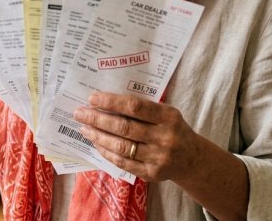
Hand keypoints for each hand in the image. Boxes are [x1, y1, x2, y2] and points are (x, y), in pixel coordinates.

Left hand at [73, 92, 201, 182]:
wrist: (192, 159)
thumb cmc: (172, 129)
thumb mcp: (166, 114)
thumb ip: (142, 108)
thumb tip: (105, 100)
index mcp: (168, 117)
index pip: (134, 106)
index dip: (111, 102)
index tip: (92, 98)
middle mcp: (165, 137)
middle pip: (124, 127)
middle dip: (97, 119)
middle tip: (79, 113)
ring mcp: (158, 158)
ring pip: (120, 146)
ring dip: (98, 136)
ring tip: (84, 128)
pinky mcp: (151, 174)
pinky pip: (123, 162)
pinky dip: (106, 152)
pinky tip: (96, 143)